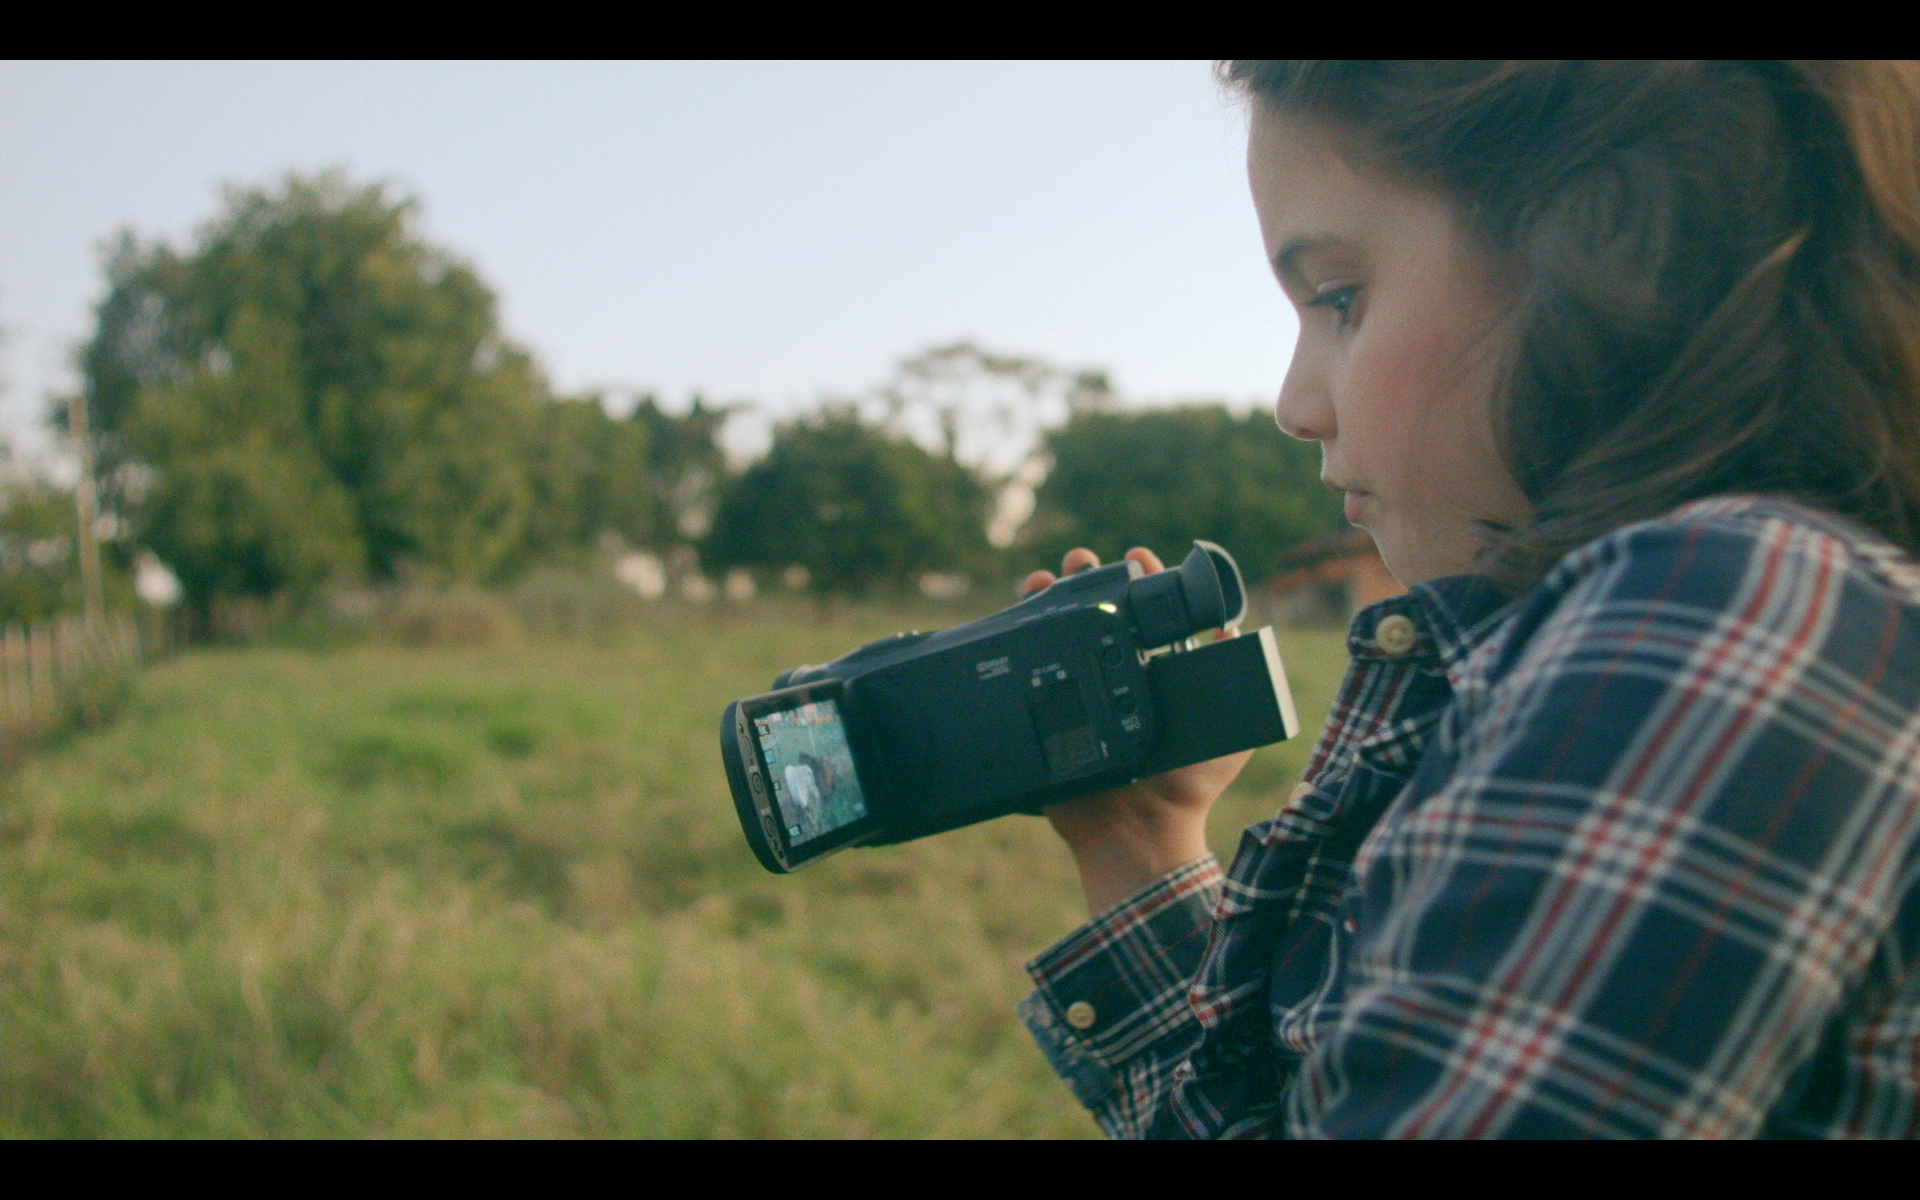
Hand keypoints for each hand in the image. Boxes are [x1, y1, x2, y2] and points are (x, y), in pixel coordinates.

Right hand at [1025, 547, 1252, 916]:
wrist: (1137, 831)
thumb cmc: (1187, 788)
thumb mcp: (1229, 735)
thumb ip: (1238, 684)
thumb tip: (1235, 626)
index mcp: (1157, 674)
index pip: (1147, 614)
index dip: (1142, 581)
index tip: (1137, 556)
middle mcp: (1117, 676)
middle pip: (1099, 613)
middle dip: (1089, 578)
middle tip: (1083, 559)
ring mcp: (1079, 691)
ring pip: (1062, 631)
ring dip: (1052, 596)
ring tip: (1049, 574)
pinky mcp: (1048, 711)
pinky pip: (1028, 666)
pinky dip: (1020, 631)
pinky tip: (1022, 604)